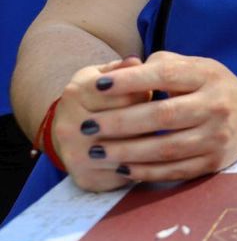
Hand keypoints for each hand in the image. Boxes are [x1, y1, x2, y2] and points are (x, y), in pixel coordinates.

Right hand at [52, 56, 149, 191]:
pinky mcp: (86, 179)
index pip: (127, 93)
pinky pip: (127, 173)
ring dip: (151, 144)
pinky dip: (144, 166)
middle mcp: (70, 126)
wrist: (70, 132)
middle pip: (129, 123)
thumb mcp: (102, 75)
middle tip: (164, 116)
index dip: (146, 93)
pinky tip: (152, 157)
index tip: (153, 92)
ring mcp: (76, 155)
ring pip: (130, 150)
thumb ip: (121, 68)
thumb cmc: (95, 98)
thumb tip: (135, 62)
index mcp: (76, 93)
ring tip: (162, 135)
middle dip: (151, 119)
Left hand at [65, 51, 236, 184]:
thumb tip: (125, 72)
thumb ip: (164, 64)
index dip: (131, 80)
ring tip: (96, 151)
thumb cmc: (215, 88)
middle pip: (163, 116)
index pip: (166, 74)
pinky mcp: (214, 162)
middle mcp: (216, 105)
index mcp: (208, 75)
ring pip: (166, 148)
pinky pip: (174, 170)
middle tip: (88, 125)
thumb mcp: (199, 66)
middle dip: (120, 122)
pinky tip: (122, 167)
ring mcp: (217, 136)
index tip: (99, 86)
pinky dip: (146, 171)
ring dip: (126, 152)